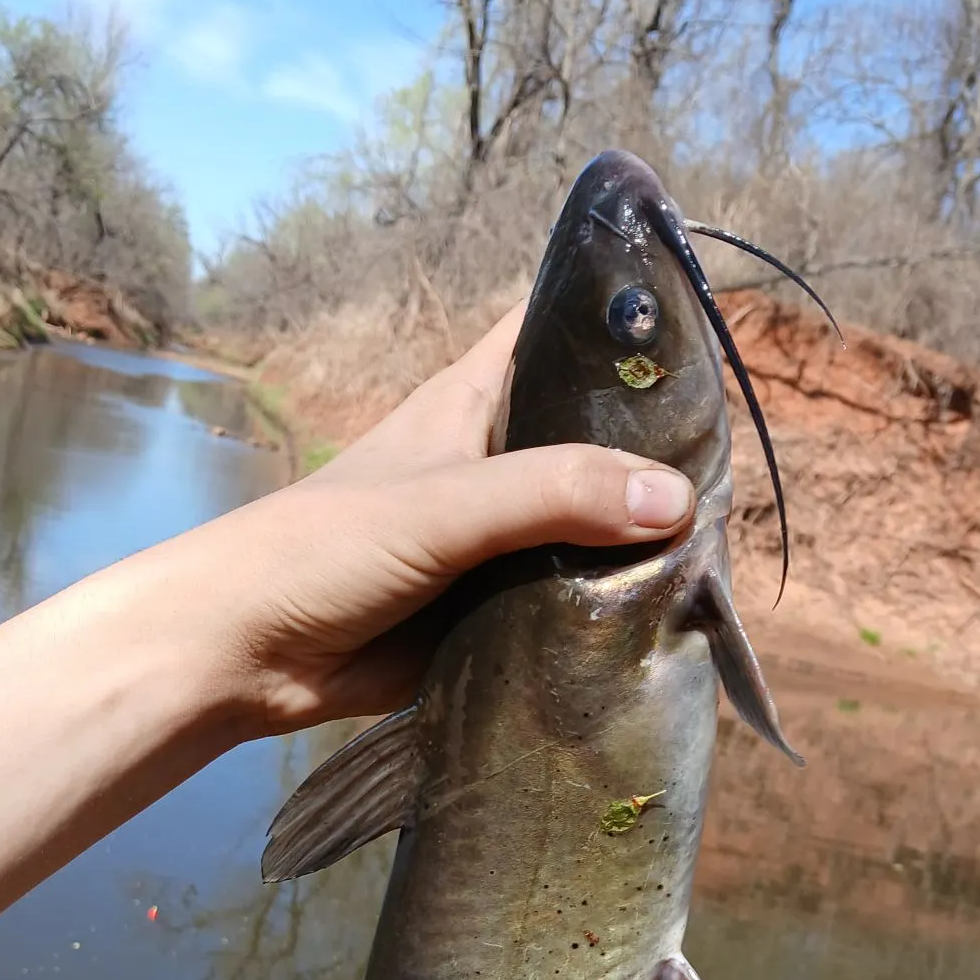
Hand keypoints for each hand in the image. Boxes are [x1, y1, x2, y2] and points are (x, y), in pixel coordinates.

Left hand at [136, 301, 695, 736]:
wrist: (243, 654)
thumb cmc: (326, 547)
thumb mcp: (444, 505)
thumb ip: (554, 495)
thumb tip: (677, 502)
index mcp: (476, 403)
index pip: (559, 334)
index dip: (624, 325)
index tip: (703, 335)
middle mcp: (498, 463)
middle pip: (595, 439)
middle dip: (657, 451)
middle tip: (736, 473)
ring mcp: (502, 540)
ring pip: (593, 525)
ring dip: (643, 540)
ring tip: (723, 551)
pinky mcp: (500, 608)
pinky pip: (572, 597)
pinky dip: (612, 605)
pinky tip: (670, 617)